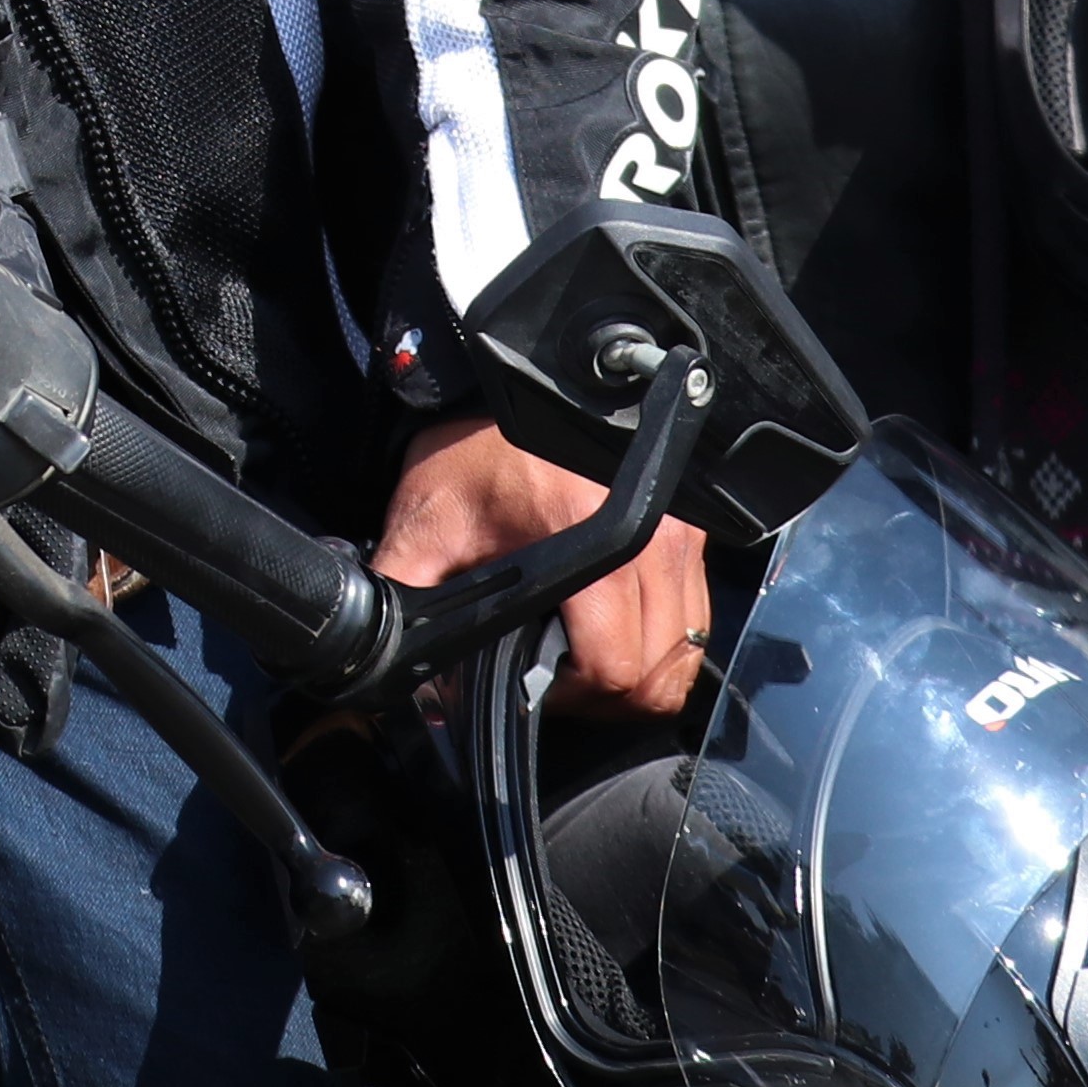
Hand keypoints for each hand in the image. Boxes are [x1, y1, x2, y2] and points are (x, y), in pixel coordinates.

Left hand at [374, 415, 713, 714]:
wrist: (511, 390)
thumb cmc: (470, 455)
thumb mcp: (426, 528)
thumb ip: (406, 599)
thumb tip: (393, 666)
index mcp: (585, 537)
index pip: (613, 665)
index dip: (572, 696)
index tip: (539, 684)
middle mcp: (649, 538)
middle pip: (658, 673)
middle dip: (607, 694)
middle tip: (561, 677)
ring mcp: (680, 535)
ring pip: (686, 653)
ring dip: (641, 671)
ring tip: (587, 653)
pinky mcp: (691, 531)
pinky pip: (694, 617)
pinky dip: (661, 639)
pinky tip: (613, 623)